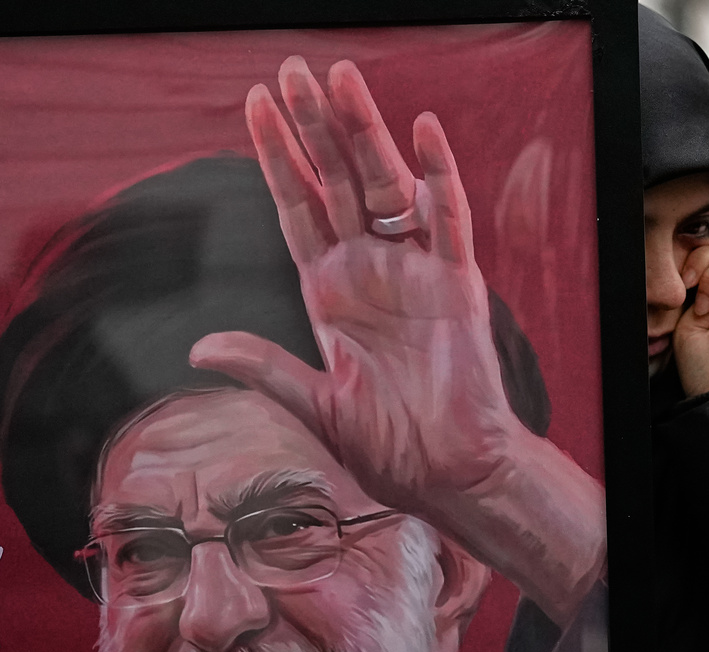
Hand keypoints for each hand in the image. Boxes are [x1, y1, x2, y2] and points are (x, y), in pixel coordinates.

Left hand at [190, 57, 604, 623]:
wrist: (448, 473)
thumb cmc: (388, 447)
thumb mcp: (314, 404)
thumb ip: (265, 366)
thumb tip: (203, 346)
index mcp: (331, 292)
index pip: (300, 208)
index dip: (278, 159)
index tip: (256, 106)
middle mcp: (370, 271)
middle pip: (338, 183)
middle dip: (313, 128)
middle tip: (292, 71)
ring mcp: (414, 272)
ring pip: (387, 187)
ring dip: (363, 134)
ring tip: (339, 79)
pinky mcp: (456, 285)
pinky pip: (448, 220)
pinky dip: (439, 176)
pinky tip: (422, 131)